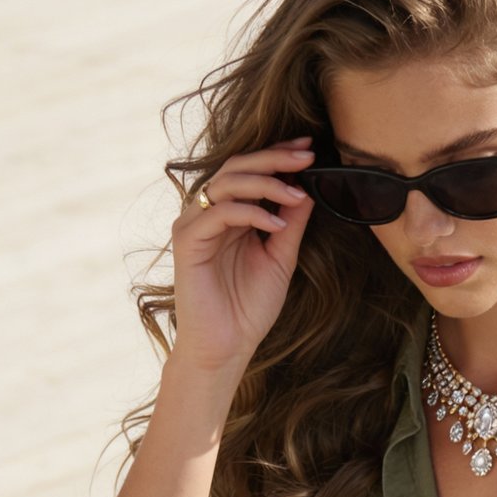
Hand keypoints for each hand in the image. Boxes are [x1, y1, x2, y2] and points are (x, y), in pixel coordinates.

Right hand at [168, 137, 315, 376]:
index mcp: (228, 214)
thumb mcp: (279, 260)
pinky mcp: (187, 241)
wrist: (225, 349)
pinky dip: (252, 213)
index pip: (250, 171)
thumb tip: (307, 189)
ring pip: (227, 183)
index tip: (309, 148)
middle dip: (274, 158)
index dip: (277, 156)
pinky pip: (220, 212)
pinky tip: (277, 225)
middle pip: (237, 167)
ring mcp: (193, 224)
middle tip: (307, 155)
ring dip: (266, 182)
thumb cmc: (248, 309)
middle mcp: (207, 212)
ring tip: (298, 193)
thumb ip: (290, 225)